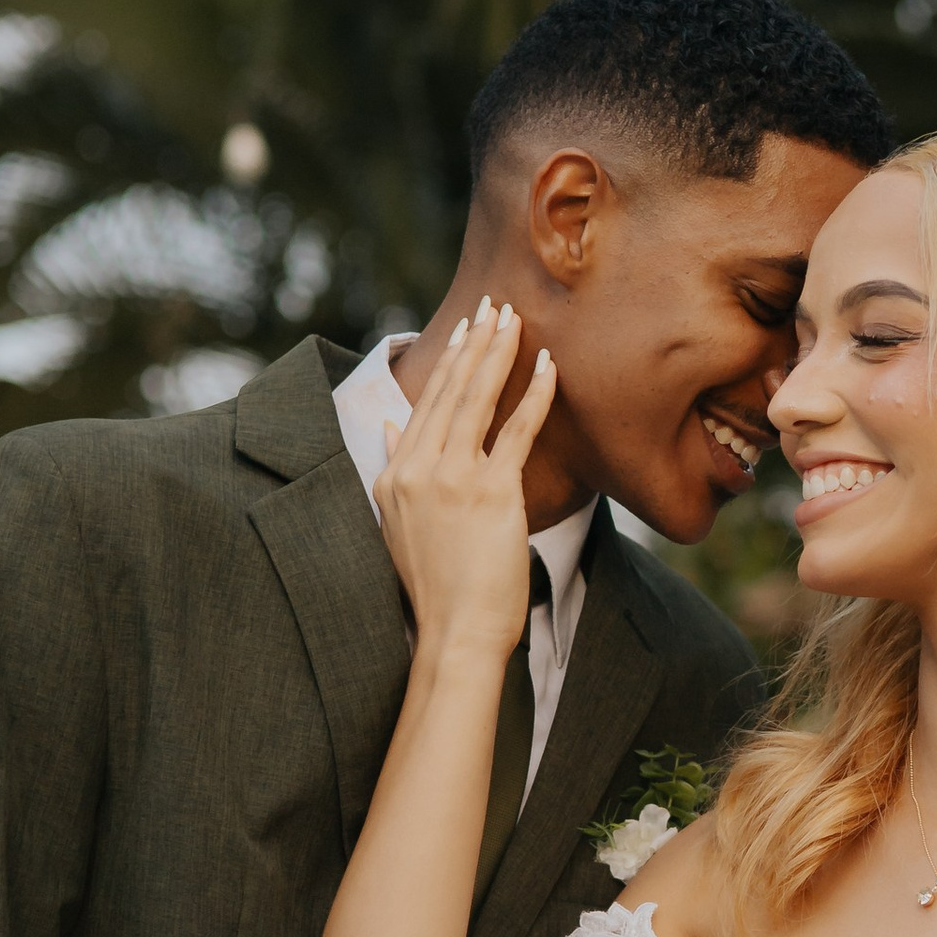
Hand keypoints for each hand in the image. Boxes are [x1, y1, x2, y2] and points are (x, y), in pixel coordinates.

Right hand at [377, 298, 559, 667]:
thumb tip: (389, 425)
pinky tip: (548, 367)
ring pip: (476, 401)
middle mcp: (418, 470)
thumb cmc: (437, 586)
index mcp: (393, 476)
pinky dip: (534, 396)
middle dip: (473, 344)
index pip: (424, 405)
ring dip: (497, 354)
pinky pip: (517, 431)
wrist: (455, 631)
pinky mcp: (492, 493)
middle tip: (492, 305)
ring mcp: (453, 479)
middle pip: (449, 393)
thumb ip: (394, 468)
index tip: (466, 330)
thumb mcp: (399, 524)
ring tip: (514, 319)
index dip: (448, 364)